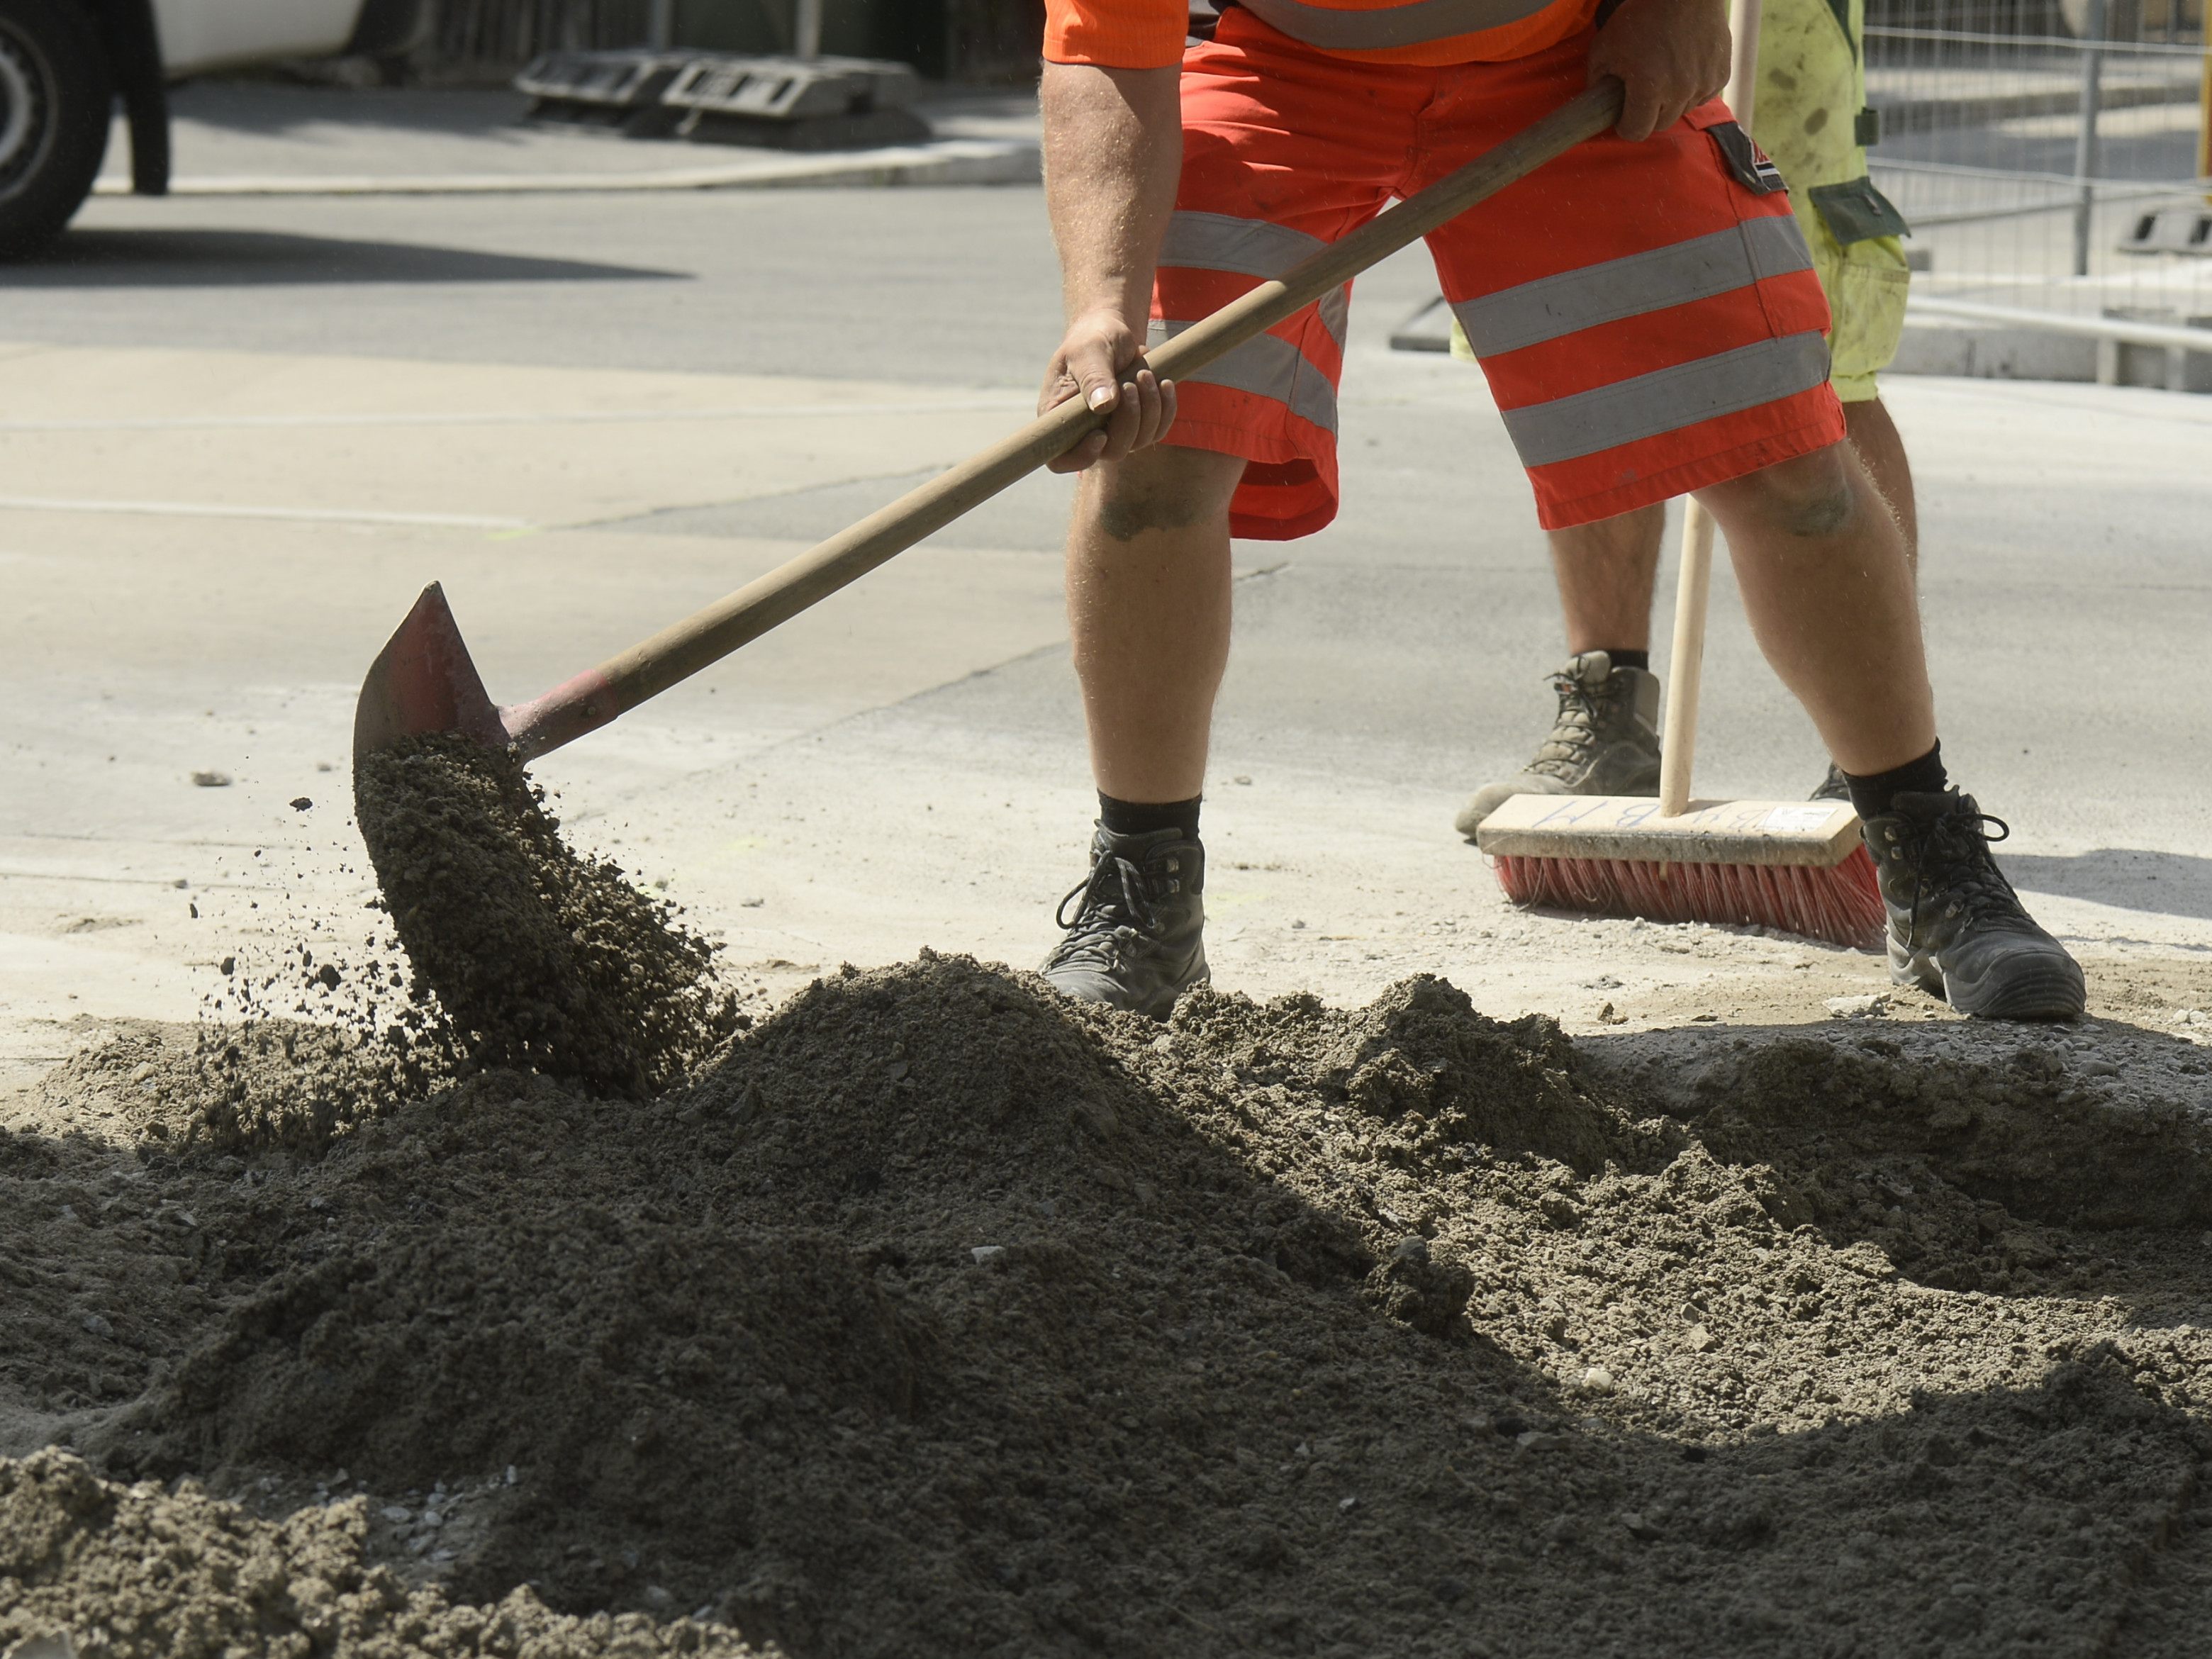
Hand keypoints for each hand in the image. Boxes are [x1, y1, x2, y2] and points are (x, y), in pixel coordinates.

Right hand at [1040, 308, 1177, 473]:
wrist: (1113, 331)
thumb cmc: (1093, 338)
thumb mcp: (1089, 351)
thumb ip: (1093, 377)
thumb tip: (1103, 406)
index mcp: (1059, 417)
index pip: (1061, 460)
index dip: (1081, 458)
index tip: (1100, 434)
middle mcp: (1084, 431)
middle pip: (1111, 452)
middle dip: (1128, 420)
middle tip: (1132, 384)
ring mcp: (1113, 430)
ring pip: (1138, 442)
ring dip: (1149, 409)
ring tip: (1144, 374)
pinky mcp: (1138, 424)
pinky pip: (1157, 431)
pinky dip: (1165, 409)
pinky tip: (1164, 384)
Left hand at [1588, 0, 1731, 141]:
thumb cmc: (1641, 15)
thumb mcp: (1605, 47)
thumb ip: (1597, 82)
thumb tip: (1599, 106)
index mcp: (1649, 87)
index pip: (1636, 132)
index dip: (1625, 125)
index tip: (1623, 113)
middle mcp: (1680, 90)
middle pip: (1660, 125)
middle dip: (1648, 114)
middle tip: (1641, 92)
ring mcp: (1704, 83)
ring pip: (1682, 111)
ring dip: (1670, 101)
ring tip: (1663, 74)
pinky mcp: (1722, 75)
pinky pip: (1703, 96)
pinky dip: (1692, 89)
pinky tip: (1683, 68)